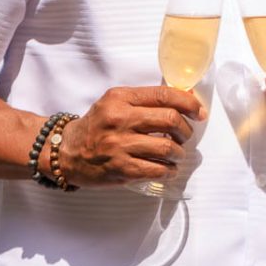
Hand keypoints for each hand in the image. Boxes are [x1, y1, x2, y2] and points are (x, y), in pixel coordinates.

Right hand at [45, 85, 205, 186]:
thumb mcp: (114, 103)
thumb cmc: (95, 127)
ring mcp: (120, 146)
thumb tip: (183, 99)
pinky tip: (167, 169)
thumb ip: (143, 100)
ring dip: (178, 153)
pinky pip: (157, 170)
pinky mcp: (121, 169)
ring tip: (175, 154)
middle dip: (185, 130)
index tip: (198, 112)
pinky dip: (169, 170)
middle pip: (170, 120)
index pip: (164, 95)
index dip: (188, 103)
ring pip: (167, 148)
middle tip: (185, 136)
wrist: (66, 152)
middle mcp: (120, 120)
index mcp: (120, 98)